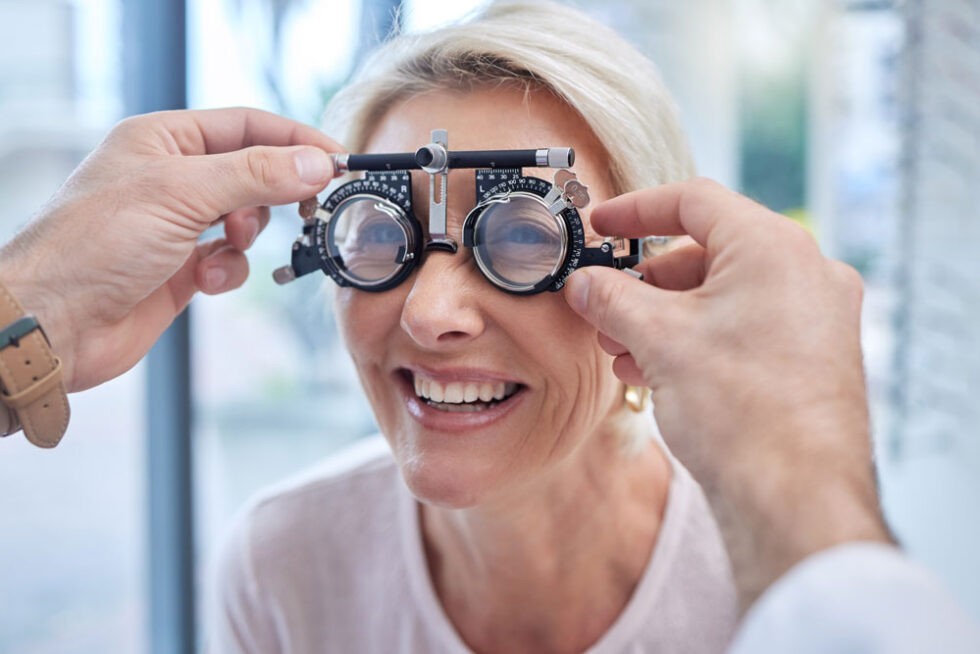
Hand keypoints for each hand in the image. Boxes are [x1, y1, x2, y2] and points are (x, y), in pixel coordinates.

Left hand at [0, 107, 339, 391]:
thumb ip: (256, 175)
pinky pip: (230, 261)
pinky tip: (204, 280)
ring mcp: (178, 225)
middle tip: (307, 207)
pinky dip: (227, 270)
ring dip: (246, 236)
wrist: (56, 323)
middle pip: (252, 172)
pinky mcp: (182, 269)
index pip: (247, 125)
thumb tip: (315, 163)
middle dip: (275, 193)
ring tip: (228, 245)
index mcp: (163, 140)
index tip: (335, 160)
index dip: (294, 140)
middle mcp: (171, 177)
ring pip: (246, 220)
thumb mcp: (182, 193)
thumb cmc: (95, 244)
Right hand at [564, 178, 892, 609]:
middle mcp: (806, 272)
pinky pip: (745, 327)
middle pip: (707, 252)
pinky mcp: (812, 356)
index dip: (635, 210)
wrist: (796, 498)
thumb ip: (610, 298)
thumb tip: (582, 283)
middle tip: (603, 303)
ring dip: (665, 315)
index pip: (694, 201)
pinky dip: (697, 337)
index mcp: (774, 247)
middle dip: (646, 280)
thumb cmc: (740, 411)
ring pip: (724, 294)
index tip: (600, 225)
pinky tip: (655, 371)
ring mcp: (816, 316)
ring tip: (620, 347)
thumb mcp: (657, 340)